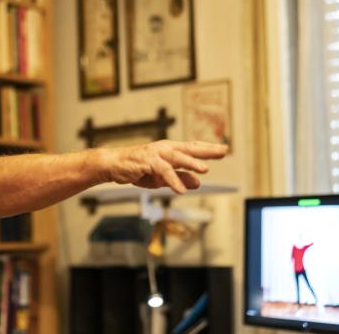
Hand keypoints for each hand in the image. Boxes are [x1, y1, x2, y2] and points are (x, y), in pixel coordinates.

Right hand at [102, 140, 227, 193]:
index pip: (193, 148)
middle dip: (207, 150)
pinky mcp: (148, 162)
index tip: (224, 149)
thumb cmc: (138, 170)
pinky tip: (181, 190)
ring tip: (204, 169)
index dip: (208, 148)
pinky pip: (163, 171)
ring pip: (177, 157)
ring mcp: (156, 154)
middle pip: (189, 148)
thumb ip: (180, 178)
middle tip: (223, 151)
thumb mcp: (162, 178)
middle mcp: (165, 149)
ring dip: (191, 163)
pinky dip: (172, 180)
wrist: (114, 165)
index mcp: (170, 151)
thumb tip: (198, 182)